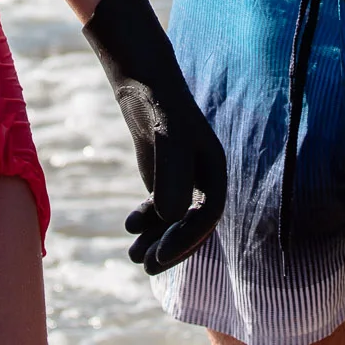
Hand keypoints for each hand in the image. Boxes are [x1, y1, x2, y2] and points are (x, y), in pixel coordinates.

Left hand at [83, 0, 227, 273]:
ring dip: (156, 239)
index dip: (187, 239)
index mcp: (215, 168)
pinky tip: (130, 226)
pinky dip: (147, 221)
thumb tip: (170, 217)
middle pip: (192, 224)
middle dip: (171, 247)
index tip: (161, 256)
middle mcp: (202, 175)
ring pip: (174, 218)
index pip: (208, 215)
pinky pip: (160, 207)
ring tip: (133, 256)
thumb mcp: (166, 138)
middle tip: (146, 266)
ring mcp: (182, 176)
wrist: (143, 79)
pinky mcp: (163, 173)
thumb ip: (171, 175)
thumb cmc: (159, 104)